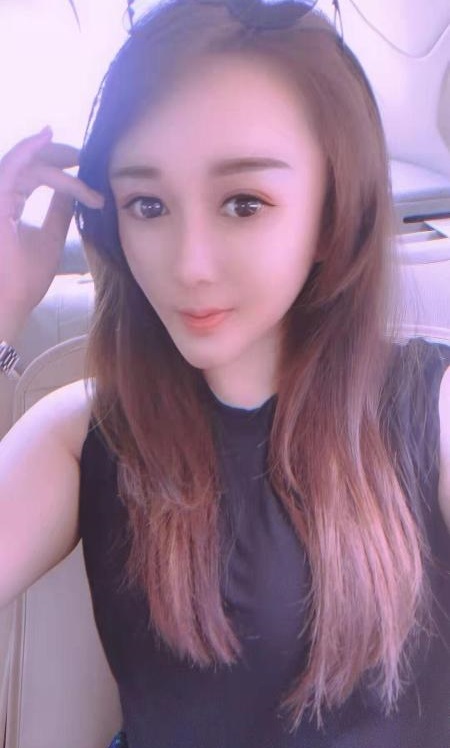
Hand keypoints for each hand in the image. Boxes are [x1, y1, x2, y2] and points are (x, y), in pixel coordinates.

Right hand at [0, 126, 103, 328]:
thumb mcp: (51, 239)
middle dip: (60, 155)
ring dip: (57, 160)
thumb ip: (59, 214)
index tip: (88, 171)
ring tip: (81, 157)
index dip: (61, 168)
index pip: (35, 174)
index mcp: (10, 202)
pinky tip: (47, 136)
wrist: (8, 303)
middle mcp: (1, 195)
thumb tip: (75, 194)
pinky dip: (27, 149)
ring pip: (29, 165)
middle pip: (30, 161)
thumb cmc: (23, 278)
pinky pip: (11, 166)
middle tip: (88, 156)